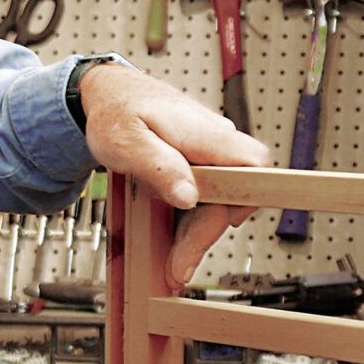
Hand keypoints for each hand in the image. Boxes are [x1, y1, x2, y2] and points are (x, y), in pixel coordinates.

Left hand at [78, 64, 268, 286]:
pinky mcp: (201, 164)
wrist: (110, 95)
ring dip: (197, 234)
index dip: (248, 195)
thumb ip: (157, 166)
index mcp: (202, 133)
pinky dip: (190, 222)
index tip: (226, 224)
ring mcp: (210, 153)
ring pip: (220, 201)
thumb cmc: (115, 112)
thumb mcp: (124, 141)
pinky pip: (207, 197)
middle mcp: (214, 142)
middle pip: (232, 195)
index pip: (252, 163)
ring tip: (172, 263)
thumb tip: (189, 195)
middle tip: (177, 268)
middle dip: (205, 234)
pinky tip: (173, 241)